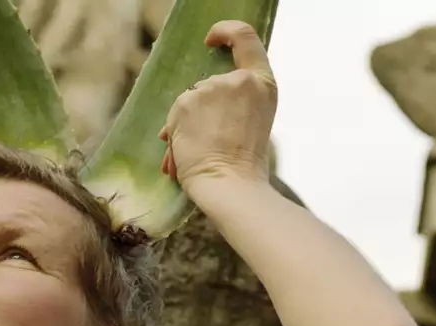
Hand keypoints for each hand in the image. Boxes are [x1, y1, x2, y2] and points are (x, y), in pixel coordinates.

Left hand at [158, 21, 276, 196]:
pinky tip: (182, 155)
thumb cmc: (243, 164)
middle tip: (209, 141)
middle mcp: (237, 80)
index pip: (245, 37)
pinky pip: (173, 116)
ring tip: (197, 153)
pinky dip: (173, 135)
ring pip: (188, 102)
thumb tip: (195, 104)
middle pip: (208, 84)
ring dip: (185, 126)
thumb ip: (235, 102)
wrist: (229, 184)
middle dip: (201, 110)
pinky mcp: (185, 103)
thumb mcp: (253, 120)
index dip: (225, 32)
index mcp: (262, 83)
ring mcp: (210, 89)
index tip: (211, 40)